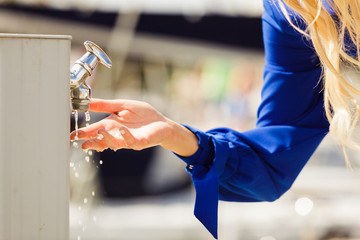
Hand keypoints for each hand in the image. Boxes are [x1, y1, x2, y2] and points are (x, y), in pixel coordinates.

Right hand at [70, 98, 198, 156]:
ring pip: (114, 143)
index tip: (72, 136)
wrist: (162, 123)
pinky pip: (131, 142)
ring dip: (106, 138)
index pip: (94, 131)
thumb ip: (105, 105)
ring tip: (99, 131)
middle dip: (90, 141)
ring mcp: (128, 140)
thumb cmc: (143, 115)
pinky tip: (122, 130)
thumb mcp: (122, 106)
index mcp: (112, 126)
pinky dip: (126, 137)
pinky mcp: (140, 142)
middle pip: (101, 140)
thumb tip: (87, 101)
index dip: (83, 134)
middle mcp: (117, 135)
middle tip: (80, 141)